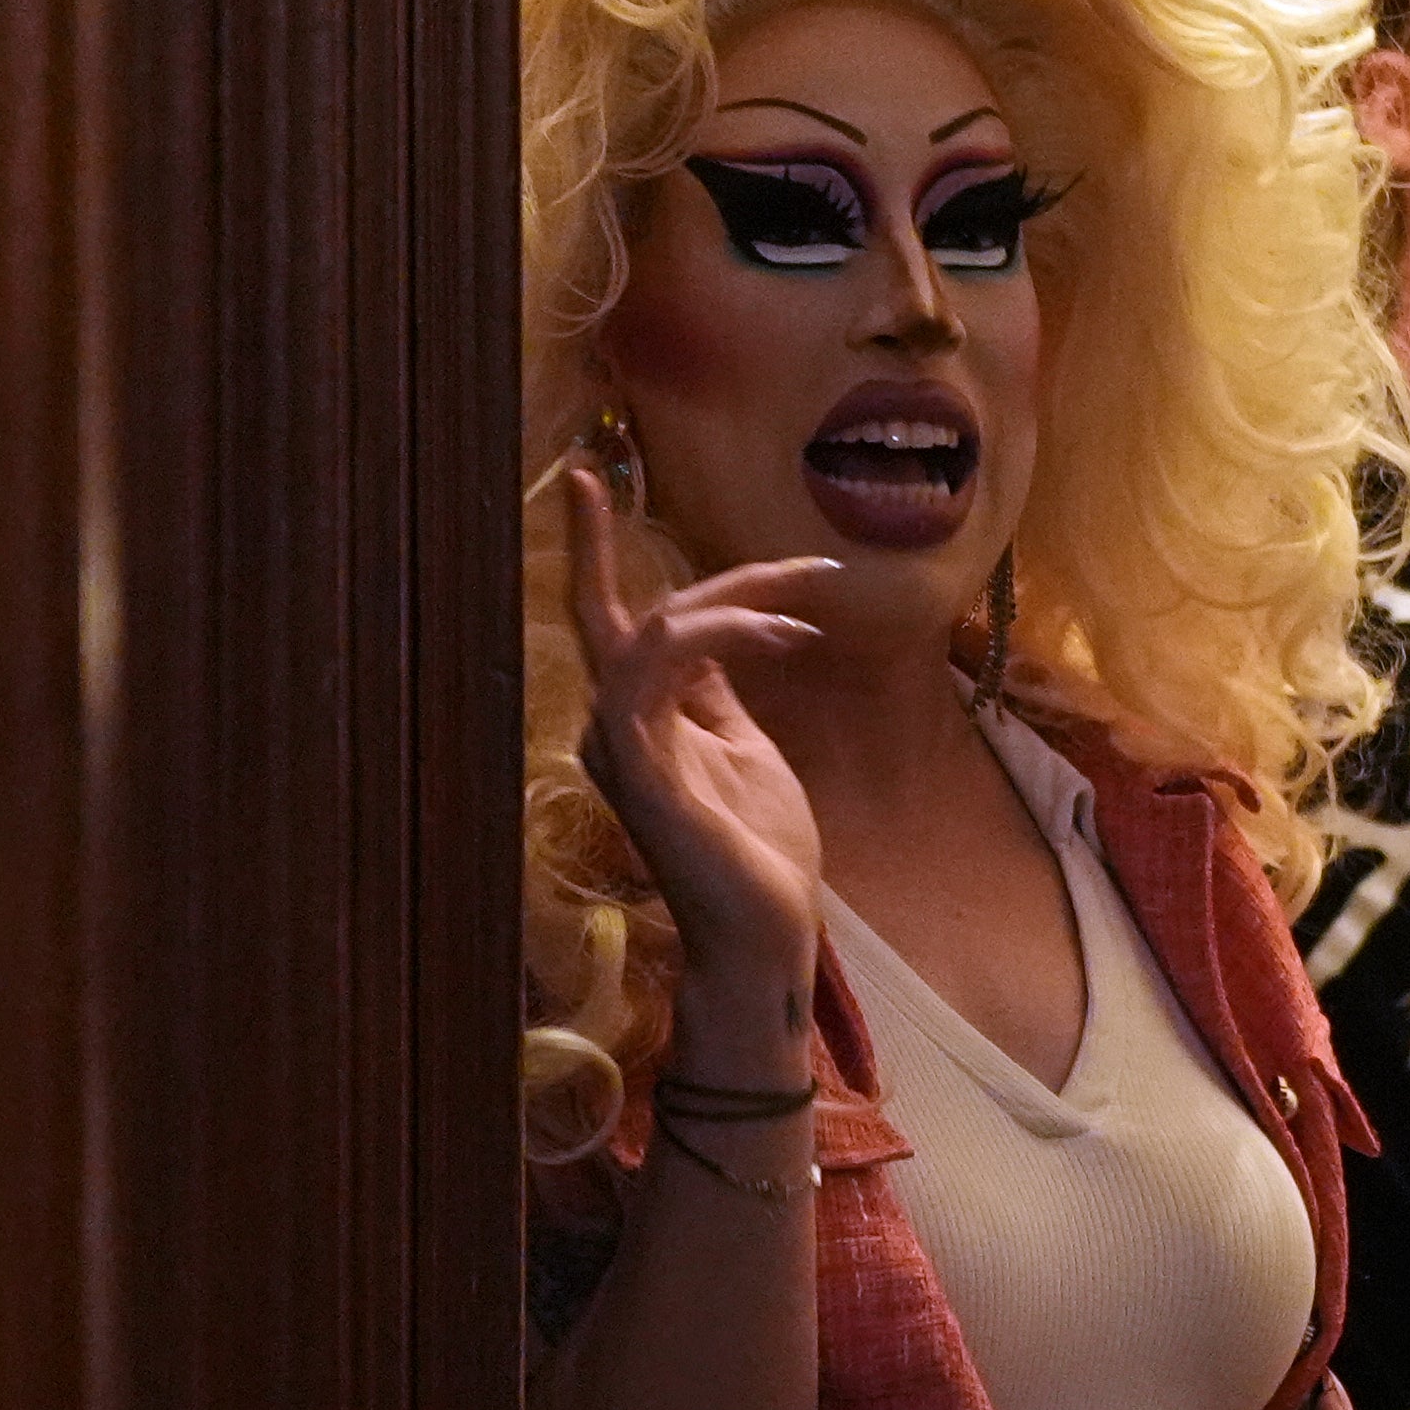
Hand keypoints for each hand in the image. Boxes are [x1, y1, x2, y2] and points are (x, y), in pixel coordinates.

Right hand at [561, 462, 833, 985]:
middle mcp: (615, 723)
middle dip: (730, 578)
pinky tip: (778, 635)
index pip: (614, 615)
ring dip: (736, 604)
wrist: (769, 932)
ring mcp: (620, 744)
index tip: (595, 476)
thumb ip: (718, 691)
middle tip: (814, 568)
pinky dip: (716, 636)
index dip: (597, 545)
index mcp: (639, 715)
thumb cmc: (760, 850)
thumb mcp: (745, 747)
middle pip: (647, 611)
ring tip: (809, 607)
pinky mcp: (640, 765)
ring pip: (655, 630)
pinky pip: (656, 669)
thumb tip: (716, 635)